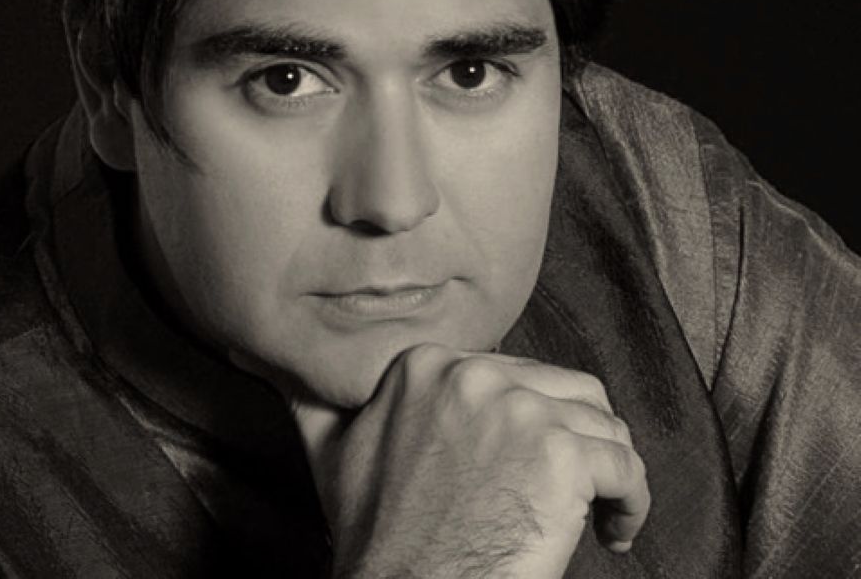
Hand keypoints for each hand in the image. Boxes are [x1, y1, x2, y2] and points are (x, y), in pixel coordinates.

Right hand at [290, 343, 649, 577]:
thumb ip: (311, 396)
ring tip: (594, 513)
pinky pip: (626, 467)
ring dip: (608, 473)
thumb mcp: (328, 451)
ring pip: (604, 426)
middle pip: (568, 392)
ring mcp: (520, 412)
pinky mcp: (561, 457)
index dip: (530, 423)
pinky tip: (613, 531)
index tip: (524, 468)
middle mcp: (474, 374)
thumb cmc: (376, 536)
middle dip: (577, 444)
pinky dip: (632, 503)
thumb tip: (261, 356)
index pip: (515, 373)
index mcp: (426, 364)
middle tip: (566, 495)